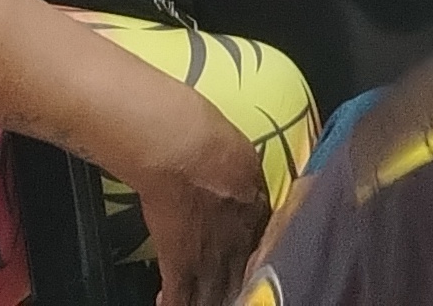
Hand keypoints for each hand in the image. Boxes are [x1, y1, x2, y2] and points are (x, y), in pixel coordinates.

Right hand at [124, 101, 278, 305]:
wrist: (183, 150)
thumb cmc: (212, 142)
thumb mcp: (245, 159)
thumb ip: (247, 184)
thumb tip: (243, 184)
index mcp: (258, 216)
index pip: (267, 248)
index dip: (260, 257)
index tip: (254, 261)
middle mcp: (240, 245)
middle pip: (245, 280)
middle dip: (240, 288)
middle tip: (232, 289)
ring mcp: (211, 259)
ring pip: (216, 297)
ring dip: (210, 300)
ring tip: (203, 300)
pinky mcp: (179, 264)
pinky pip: (179, 298)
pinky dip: (174, 304)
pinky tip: (166, 303)